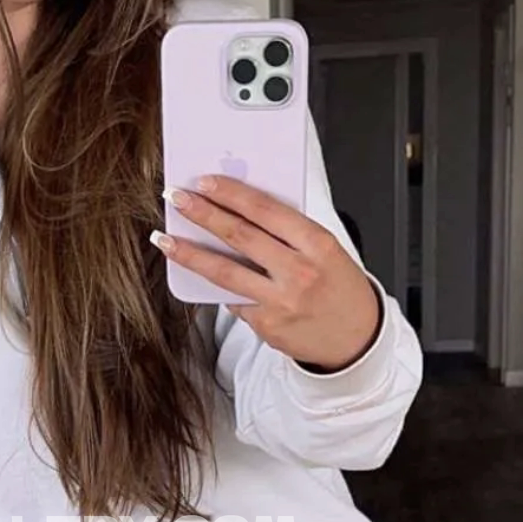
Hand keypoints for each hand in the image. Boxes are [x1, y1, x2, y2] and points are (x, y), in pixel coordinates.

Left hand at [157, 176, 381, 371]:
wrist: (357, 339)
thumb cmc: (339, 288)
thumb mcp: (326, 250)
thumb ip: (289, 232)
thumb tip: (239, 210)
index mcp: (317, 244)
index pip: (266, 211)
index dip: (231, 194)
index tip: (206, 182)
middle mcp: (298, 272)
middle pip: (239, 236)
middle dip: (203, 214)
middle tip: (177, 198)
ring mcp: (280, 301)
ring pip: (224, 272)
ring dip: (189, 253)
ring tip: (165, 239)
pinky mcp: (266, 325)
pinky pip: (233, 299)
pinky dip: (218, 285)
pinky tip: (202, 274)